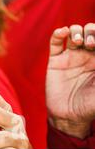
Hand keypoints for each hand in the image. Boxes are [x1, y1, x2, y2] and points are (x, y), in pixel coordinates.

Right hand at [46, 24, 94, 138]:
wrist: (69, 116)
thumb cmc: (91, 106)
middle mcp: (87, 56)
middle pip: (90, 32)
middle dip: (91, 31)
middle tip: (90, 43)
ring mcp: (71, 57)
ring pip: (74, 33)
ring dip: (77, 31)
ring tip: (77, 41)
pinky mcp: (56, 60)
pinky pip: (56, 42)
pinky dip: (58, 33)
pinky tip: (63, 32)